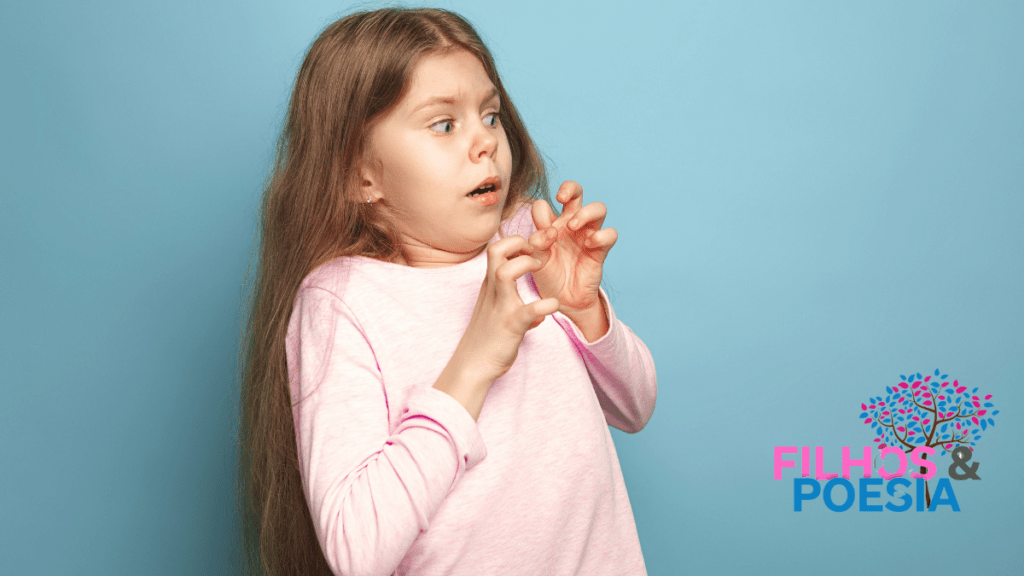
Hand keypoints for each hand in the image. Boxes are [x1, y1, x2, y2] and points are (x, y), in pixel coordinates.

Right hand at [454, 235, 559, 380]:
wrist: (472, 367)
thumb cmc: (486, 341)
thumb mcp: (501, 318)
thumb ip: (520, 311)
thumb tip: (540, 315)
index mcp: (490, 286)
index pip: (496, 248)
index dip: (514, 242)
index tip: (530, 253)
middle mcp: (493, 291)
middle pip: (496, 250)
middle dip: (518, 243)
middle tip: (534, 255)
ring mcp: (501, 307)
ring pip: (505, 272)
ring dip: (526, 265)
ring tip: (540, 270)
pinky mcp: (511, 325)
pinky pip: (531, 310)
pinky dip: (546, 305)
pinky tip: (553, 306)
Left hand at [527, 181, 616, 338]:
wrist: (563, 299)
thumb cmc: (548, 275)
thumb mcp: (537, 259)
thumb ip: (537, 242)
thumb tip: (547, 231)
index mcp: (550, 224)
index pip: (544, 204)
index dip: (541, 212)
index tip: (540, 230)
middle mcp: (570, 225)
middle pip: (576, 192)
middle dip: (570, 188)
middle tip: (561, 199)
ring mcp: (587, 235)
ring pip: (598, 208)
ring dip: (586, 212)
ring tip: (574, 226)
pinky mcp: (601, 249)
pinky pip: (610, 233)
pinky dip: (602, 234)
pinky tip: (590, 243)